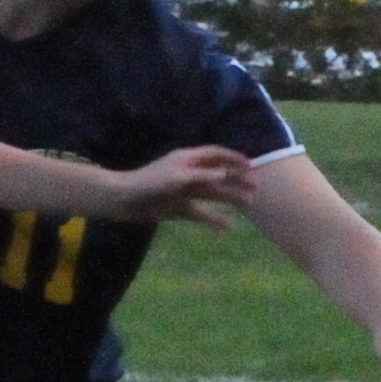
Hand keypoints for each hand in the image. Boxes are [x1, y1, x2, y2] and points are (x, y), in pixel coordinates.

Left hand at [101, 145, 255, 227]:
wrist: (124, 202)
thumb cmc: (149, 184)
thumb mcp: (176, 178)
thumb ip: (201, 175)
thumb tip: (226, 172)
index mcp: (187, 159)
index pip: (216, 154)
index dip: (234, 158)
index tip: (251, 164)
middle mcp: (189, 173)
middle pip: (218, 174)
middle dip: (238, 179)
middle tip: (256, 187)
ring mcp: (184, 191)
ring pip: (213, 193)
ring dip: (231, 197)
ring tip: (249, 204)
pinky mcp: (179, 208)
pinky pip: (200, 213)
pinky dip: (214, 220)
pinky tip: (228, 227)